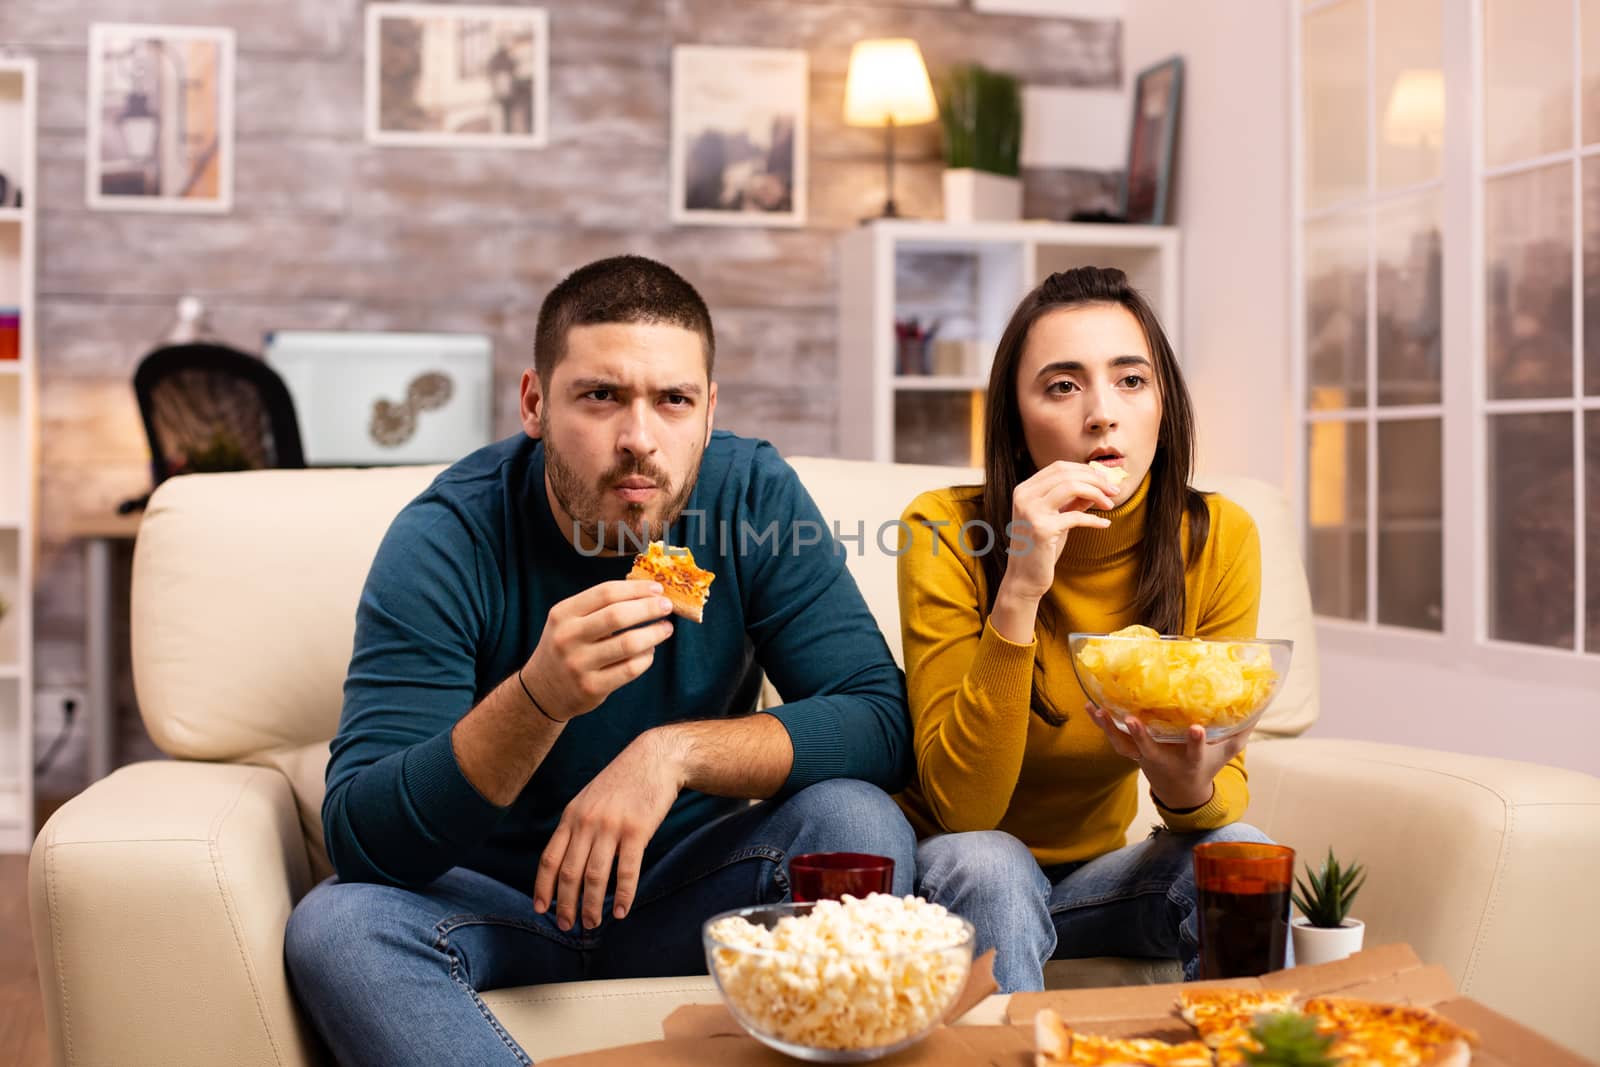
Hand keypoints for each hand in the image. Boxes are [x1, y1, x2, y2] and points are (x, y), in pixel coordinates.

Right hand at [522, 580, 675, 721]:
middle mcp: (567, 637)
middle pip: (618, 616)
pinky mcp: (591, 687)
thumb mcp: (569, 621)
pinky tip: (649, 652)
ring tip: (666, 629)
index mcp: (563, 613)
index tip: (657, 588)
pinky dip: (646, 658)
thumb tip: (647, 592)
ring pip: (628, 643)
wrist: (542, 690)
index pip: (605, 593)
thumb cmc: (566, 647)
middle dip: (649, 608)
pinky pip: (630, 669)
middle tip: (667, 607)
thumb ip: (600, 606)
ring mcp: (578, 664)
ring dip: (654, 633)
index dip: (636, 589)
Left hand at [533, 731, 684, 929]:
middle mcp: (587, 823)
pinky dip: (623, 895)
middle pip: (569, 874)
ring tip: (592, 924)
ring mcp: (611, 827)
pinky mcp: (637, 831)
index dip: (542, 888)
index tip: (541, 909)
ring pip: (595, 877)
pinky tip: (621, 911)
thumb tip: (566, 862)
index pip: (549, 859)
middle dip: (565, 905)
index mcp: (572, 816)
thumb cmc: (622, 782)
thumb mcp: (589, 799)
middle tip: (566, 926)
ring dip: (591, 906)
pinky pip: (626, 871)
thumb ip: (577, 827)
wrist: (655, 758)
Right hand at [998, 461, 1119, 601]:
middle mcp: (1024, 497)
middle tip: (1114, 491)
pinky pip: (1076, 516)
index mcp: (1024, 490)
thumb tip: (1099, 484)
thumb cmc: (1041, 548)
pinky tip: (1104, 524)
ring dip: (1097, 494)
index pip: (1058, 467)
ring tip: (1110, 505)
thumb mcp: (1056, 518)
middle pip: (1066, 473)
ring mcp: (1031, 512)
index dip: (1085, 470)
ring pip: (1071, 487)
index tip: (1105, 480)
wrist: (1023, 578)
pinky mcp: (1042, 529)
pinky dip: (1094, 519)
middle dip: (1096, 480)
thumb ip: (1073, 500)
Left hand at [1085, 704, 1249, 810]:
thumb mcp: (1225, 752)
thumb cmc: (1205, 766)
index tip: (1197, 729)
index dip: (1196, 742)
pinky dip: (1102, 724)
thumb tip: (1262, 703)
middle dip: (1142, 736)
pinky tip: (1089, 707)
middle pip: (1150, 749)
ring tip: (1099, 710)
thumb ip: (1241, 730)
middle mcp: (1164, 760)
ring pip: (1125, 745)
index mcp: (1190, 761)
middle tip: (1133, 720)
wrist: (1180, 792)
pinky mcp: (1132, 752)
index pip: (1195, 751)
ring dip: (1111, 728)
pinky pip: (1114, 739)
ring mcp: (1144, 757)